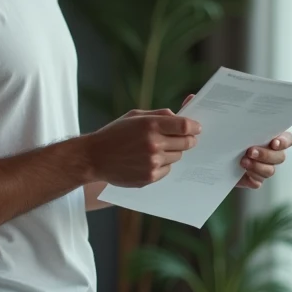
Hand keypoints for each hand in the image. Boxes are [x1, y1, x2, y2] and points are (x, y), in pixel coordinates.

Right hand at [83, 108, 201, 187]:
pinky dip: (163, 165)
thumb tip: (180, 115)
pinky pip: (167, 170)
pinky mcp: (150, 177)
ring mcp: (152, 162)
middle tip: (184, 138)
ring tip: (156, 149)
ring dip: (172, 152)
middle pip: (186, 143)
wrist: (94, 158)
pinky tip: (148, 160)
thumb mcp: (134, 116)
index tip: (196, 128)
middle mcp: (153, 144)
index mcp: (150, 125)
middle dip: (188, 140)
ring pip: (177, 157)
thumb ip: (159, 114)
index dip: (194, 127)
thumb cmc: (114, 134)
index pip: (185, 126)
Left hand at [178, 94, 291, 190]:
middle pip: (280, 157)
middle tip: (249, 151)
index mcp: (267, 134)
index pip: (287, 138)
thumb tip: (191, 97)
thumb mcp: (212, 118)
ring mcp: (261, 166)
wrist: (208, 153)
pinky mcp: (250, 179)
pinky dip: (252, 179)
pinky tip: (242, 174)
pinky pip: (257, 183)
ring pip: (270, 170)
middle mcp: (269, 151)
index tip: (273, 140)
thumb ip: (205, 108)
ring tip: (242, 161)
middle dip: (267, 154)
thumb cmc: (217, 130)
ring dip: (258, 167)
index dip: (284, 140)